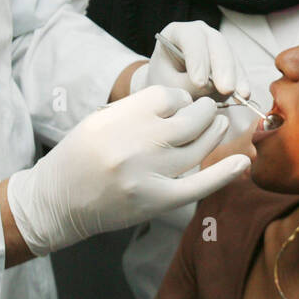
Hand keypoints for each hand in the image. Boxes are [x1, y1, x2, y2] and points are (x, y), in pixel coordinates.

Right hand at [5, 86, 250, 255]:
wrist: (56, 202)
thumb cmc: (78, 156)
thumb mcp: (99, 119)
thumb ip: (137, 109)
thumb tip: (183, 101)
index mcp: (117, 118)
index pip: (168, 96)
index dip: (180, 97)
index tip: (180, 103)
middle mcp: (133, 145)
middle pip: (189, 120)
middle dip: (204, 111)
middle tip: (208, 109)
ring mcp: (146, 176)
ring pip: (196, 148)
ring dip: (214, 133)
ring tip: (219, 124)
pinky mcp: (154, 202)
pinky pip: (197, 186)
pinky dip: (224, 174)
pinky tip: (242, 162)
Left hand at [130, 21, 250, 102]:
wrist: (168, 84)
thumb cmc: (164, 81)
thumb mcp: (168, 84)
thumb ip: (186, 84)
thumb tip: (211, 86)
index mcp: (177, 32)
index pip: (190, 38)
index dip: (197, 59)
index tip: (199, 83)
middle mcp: (199, 32)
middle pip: (216, 43)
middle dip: (222, 68)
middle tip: (225, 89)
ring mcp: (216, 42)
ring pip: (229, 54)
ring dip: (235, 76)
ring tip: (240, 95)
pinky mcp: (227, 57)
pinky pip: (237, 67)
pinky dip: (241, 81)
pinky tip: (245, 95)